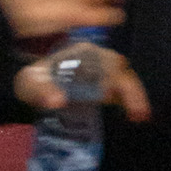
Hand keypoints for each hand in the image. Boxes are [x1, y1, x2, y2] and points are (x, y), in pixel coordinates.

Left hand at [16, 47, 151, 123]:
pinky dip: (133, 101)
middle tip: (136, 112)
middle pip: (119, 70)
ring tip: (140, 116)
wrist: (37, 85)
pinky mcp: (108, 88)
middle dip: (130, 88)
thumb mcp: (30, 84)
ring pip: (126, 79)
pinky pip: (125, 90)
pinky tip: (137, 116)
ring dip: (135, 96)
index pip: (102, 60)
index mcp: (82, 54)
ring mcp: (105, 74)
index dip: (109, 75)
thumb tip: (57, 101)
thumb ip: (39, 90)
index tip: (108, 94)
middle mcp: (98, 60)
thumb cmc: (35, 81)